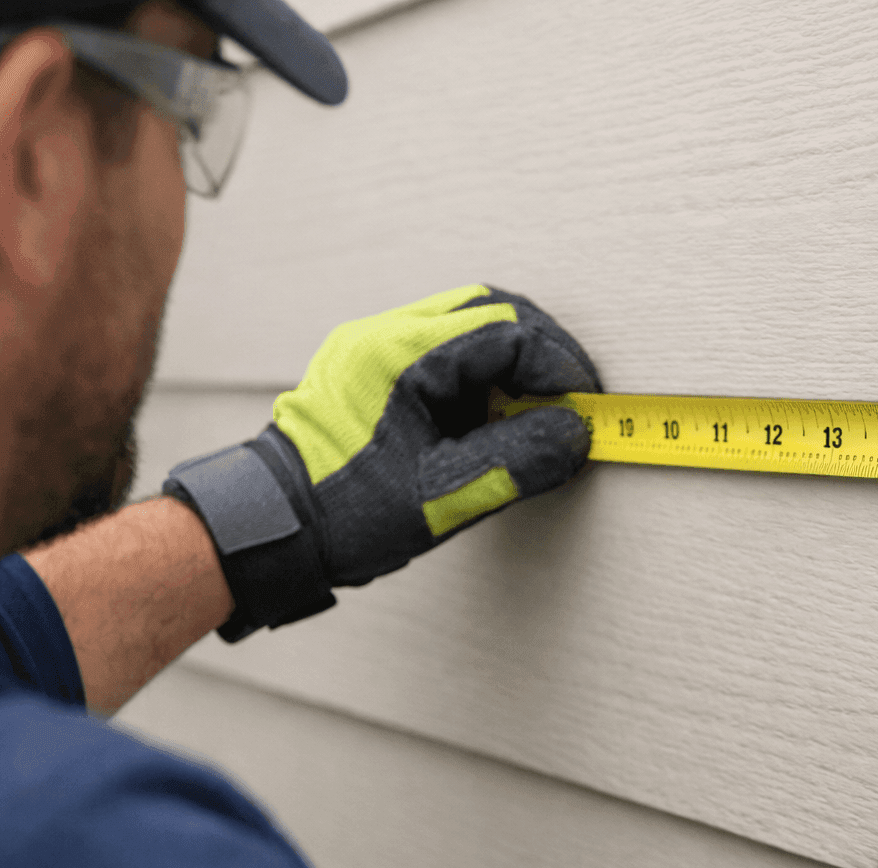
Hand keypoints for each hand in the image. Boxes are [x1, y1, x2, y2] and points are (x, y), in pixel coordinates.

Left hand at [164, 285, 600, 640]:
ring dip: (515, 360)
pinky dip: (484, 372)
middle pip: (492, 310)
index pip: (508, 332)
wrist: (276, 529)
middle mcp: (384, 334)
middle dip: (544, 352)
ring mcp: (375, 346)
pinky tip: (496, 415)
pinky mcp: (373, 367)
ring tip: (539, 411)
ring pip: (470, 323)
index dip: (558, 366)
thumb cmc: (344, 514)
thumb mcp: (446, 495)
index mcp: (400, 354)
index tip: (585, 406)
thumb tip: (576, 432)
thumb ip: (520, 459)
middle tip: (574, 399)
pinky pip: (444, 347)